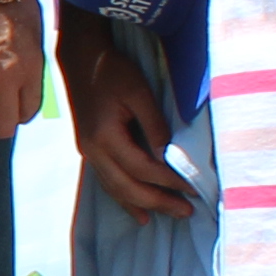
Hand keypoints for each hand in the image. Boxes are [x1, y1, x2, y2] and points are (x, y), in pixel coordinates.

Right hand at [67, 43, 196, 221]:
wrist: (82, 60)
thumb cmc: (113, 71)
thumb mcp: (138, 92)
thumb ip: (154, 125)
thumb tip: (168, 156)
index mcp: (105, 137)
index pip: (143, 168)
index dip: (169, 182)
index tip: (193, 189)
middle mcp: (93, 151)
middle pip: (128, 187)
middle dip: (158, 202)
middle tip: (186, 212)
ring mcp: (88, 153)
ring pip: (115, 189)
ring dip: (142, 205)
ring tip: (167, 215)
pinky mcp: (89, 151)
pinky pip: (108, 182)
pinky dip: (124, 199)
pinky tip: (138, 210)